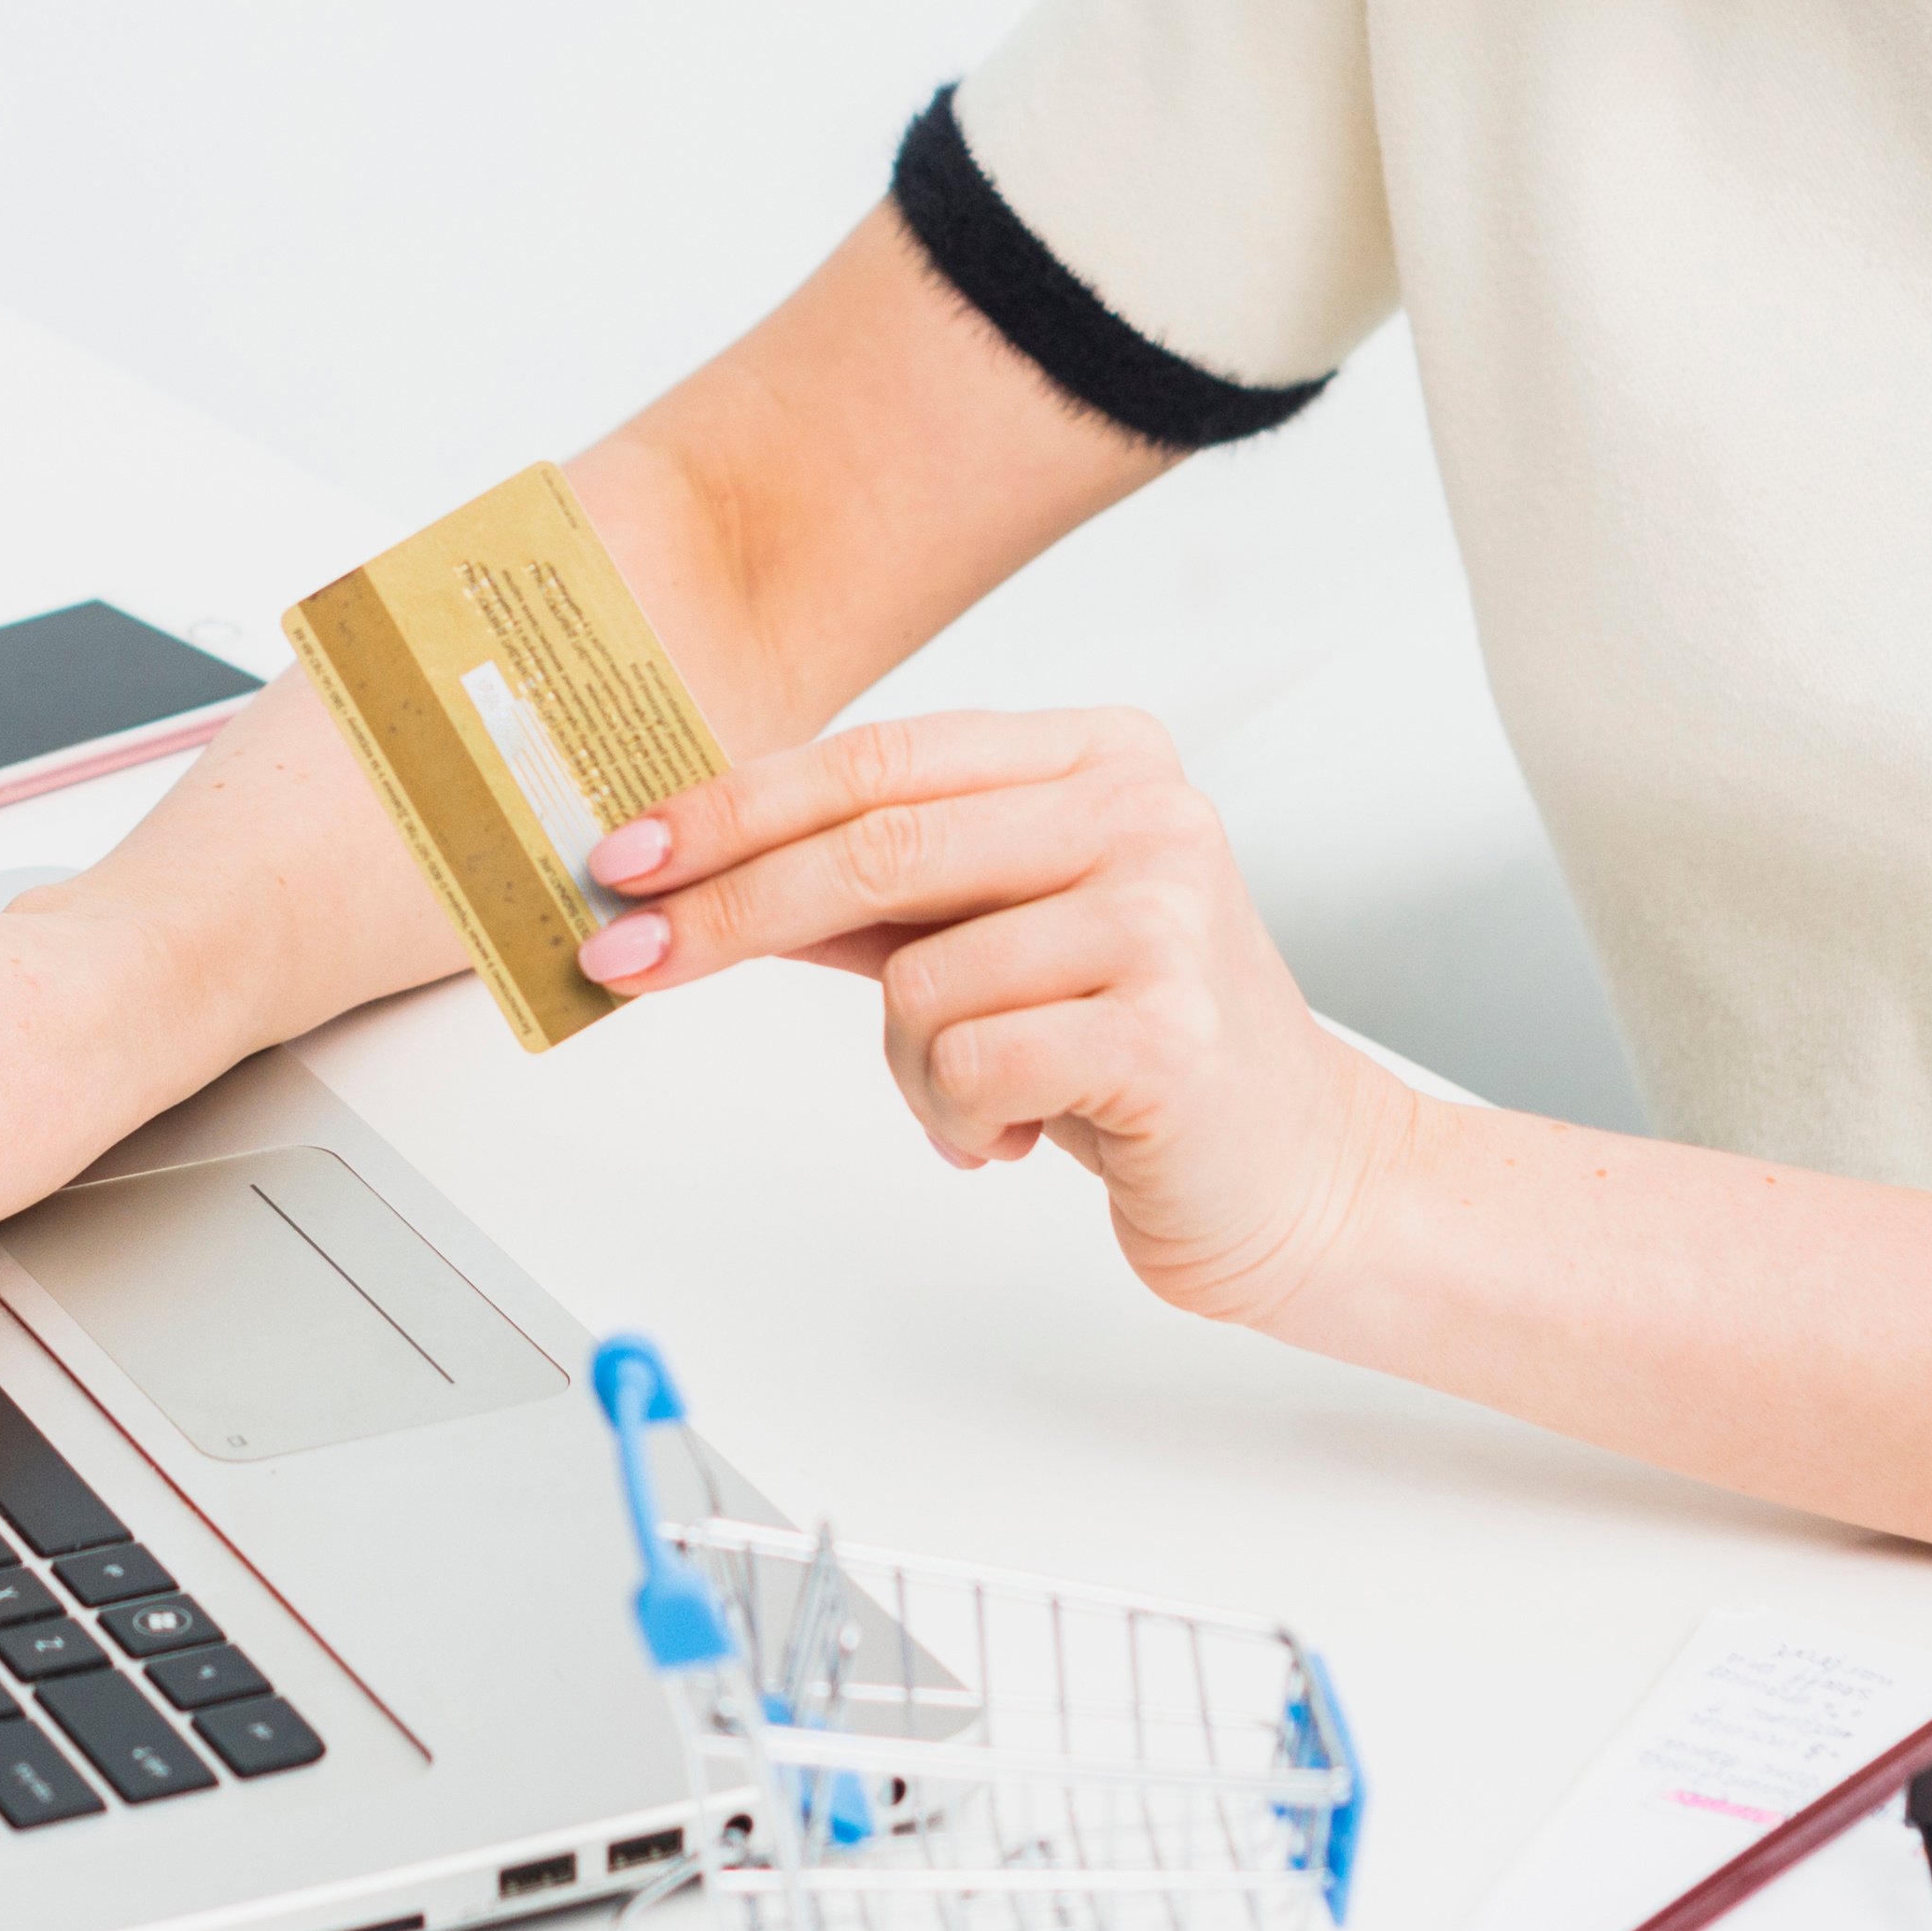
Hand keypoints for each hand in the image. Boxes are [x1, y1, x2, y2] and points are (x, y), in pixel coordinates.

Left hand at [563, 706, 1410, 1328]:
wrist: (1304, 1175)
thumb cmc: (1135, 1051)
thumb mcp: (998, 939)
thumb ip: (874, 890)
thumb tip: (692, 867)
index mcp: (1102, 755)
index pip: (878, 758)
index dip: (735, 806)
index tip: (627, 856)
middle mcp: (1144, 812)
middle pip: (874, 844)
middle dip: (727, 910)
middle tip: (628, 959)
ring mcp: (1164, 917)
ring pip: (913, 979)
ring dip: (906, 1069)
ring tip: (976, 1098)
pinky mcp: (1166, 1031)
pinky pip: (964, 1063)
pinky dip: (953, 1118)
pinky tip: (1011, 1132)